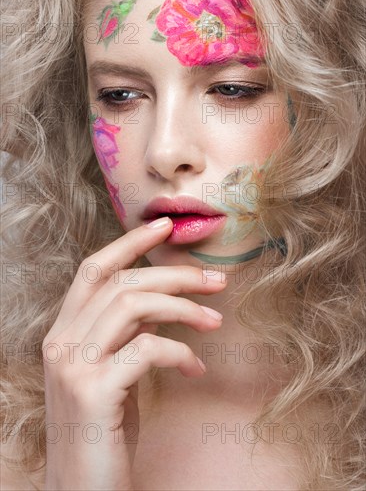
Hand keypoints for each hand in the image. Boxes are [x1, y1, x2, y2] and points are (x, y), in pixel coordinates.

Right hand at [42, 217, 226, 489]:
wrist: (82, 489)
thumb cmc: (103, 429)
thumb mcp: (112, 370)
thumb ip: (125, 332)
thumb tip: (161, 298)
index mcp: (64, 331)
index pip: (94, 269)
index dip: (129, 243)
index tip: (165, 226)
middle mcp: (61, 341)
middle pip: (122, 282)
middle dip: (175, 274)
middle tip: (217, 280)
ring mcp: (73, 365)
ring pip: (133, 305)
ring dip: (184, 307)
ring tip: (216, 320)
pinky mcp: (93, 391)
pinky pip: (147, 348)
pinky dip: (180, 352)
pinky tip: (196, 368)